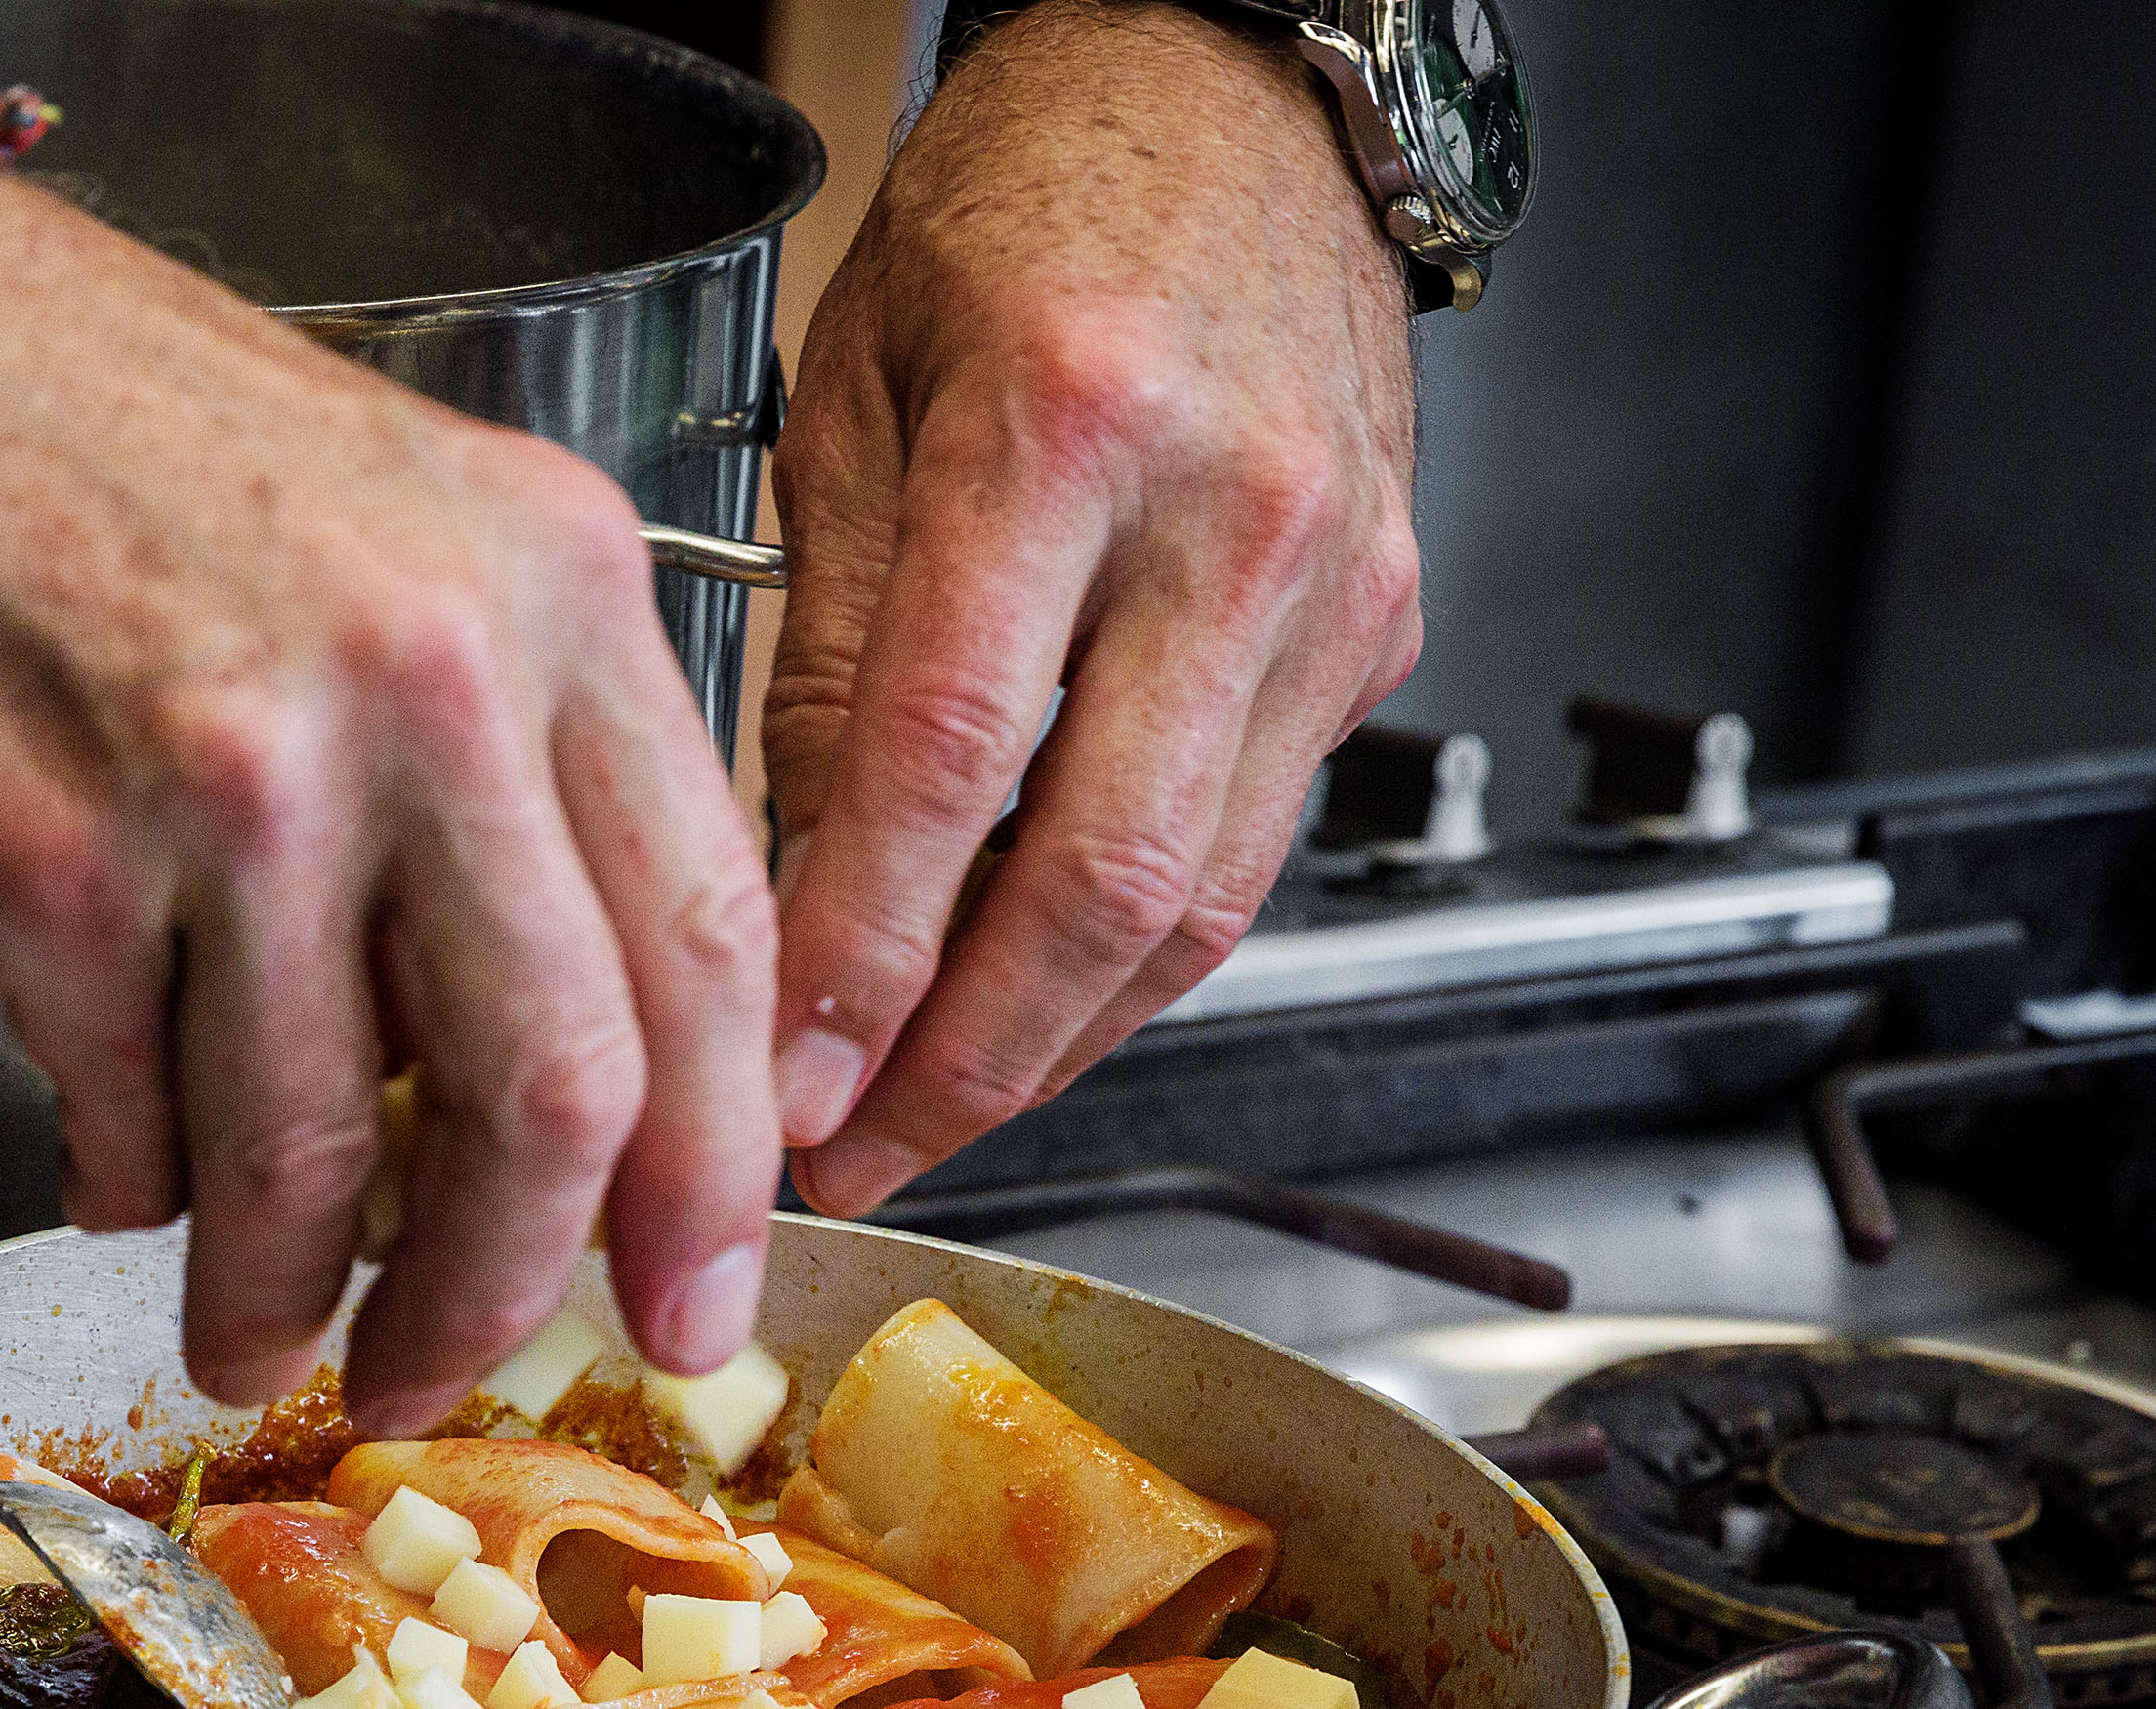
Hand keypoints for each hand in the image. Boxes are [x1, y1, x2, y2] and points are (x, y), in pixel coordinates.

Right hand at [0, 178, 779, 1434]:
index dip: (710, 1172)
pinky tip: (123, 1175)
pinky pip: (134, 1125)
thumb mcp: (405, 534)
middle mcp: (420, 681)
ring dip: (291, 1294)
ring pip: (326, 1150)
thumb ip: (516, 771)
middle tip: (450, 1367)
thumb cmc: (96, 437)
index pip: (705, 942)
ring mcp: (235, 783)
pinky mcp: (52, 872)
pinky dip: (134, 1192)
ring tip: (257, 1332)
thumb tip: (555, 1064)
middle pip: (554, 1091)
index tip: (695, 1293)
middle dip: (507, 1290)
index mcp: (550, 592)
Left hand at [763, 0, 1421, 1213]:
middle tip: (852, 1155)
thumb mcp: (853, 393)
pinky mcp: (1380, 630)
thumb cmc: (1028, 206)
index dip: (859, 958)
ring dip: (1056, 1045)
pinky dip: (1135, 958)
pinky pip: (1250, 848)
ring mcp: (1333, 584)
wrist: (1230, 94)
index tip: (774, 1077)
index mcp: (1069, 422)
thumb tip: (793, 881)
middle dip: (966, 1065)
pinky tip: (1039, 1007)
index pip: (948, 765)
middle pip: (1101, 879)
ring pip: (1200, 900)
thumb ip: (827, 645)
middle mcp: (1233, 514)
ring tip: (929, 1116)